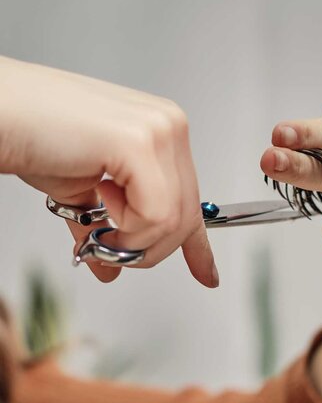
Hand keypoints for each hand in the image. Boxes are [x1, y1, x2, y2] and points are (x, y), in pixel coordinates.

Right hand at [0, 56, 216, 286]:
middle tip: (108, 248)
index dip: (198, 245)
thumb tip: (110, 268)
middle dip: (147, 248)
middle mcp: (169, 126)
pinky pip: (155, 213)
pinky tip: (99, 198)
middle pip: (186, 216)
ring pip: (173, 220)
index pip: (192, 199)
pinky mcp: (140, 142)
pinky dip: (126, 227)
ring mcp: (159, 130)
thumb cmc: (32, 139)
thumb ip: (105, 227)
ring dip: (131, 239)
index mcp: (162, 133)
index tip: (207, 275)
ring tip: (97, 221)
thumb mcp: (80, 193)